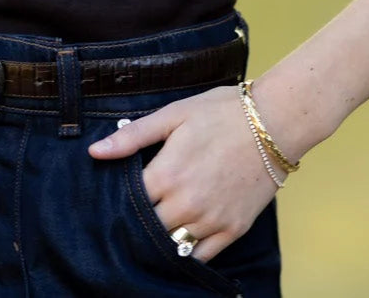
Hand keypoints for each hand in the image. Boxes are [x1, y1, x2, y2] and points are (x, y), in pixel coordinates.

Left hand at [87, 85, 281, 261]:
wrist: (274, 122)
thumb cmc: (221, 112)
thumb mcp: (173, 115)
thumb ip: (133, 136)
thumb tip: (95, 153)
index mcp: (167, 174)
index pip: (129, 203)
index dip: (118, 201)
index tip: (112, 196)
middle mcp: (186, 204)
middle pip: (147, 229)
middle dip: (136, 222)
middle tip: (132, 213)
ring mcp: (211, 221)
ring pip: (172, 246)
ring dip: (160, 238)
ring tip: (153, 225)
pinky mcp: (233, 230)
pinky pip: (201, 256)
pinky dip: (186, 252)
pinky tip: (178, 240)